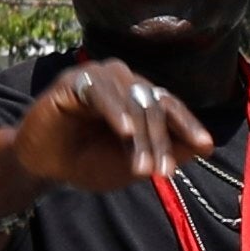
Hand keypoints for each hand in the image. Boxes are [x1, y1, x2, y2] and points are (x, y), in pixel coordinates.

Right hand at [7, 58, 213, 194]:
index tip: (206, 146)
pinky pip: (100, 92)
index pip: (171, 107)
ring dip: (140, 136)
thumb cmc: (88, 162)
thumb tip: (204, 146)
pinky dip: (115, 111)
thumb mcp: (131, 165)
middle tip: (163, 173)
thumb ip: (165, 152)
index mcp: (140, 98)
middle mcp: (124, 82)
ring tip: (142, 169)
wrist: (43, 165)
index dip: (188, 125)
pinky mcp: (74, 80)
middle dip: (160, 143)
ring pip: (130, 101)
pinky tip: (124, 131)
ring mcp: (99, 77)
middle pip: (153, 106)